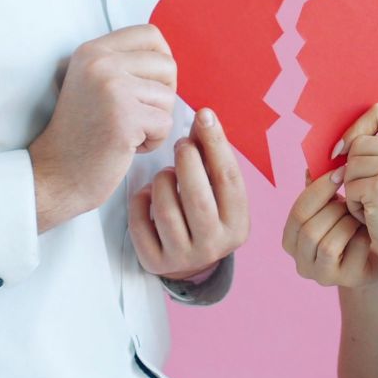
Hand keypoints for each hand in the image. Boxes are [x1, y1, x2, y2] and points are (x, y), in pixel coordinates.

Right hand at [30, 25, 175, 232]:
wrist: (56, 173)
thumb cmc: (82, 133)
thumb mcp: (93, 82)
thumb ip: (123, 63)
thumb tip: (168, 57)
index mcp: (93, 50)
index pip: (150, 34)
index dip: (161, 58)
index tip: (151, 83)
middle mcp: (100, 62)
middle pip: (167, 65)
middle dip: (163, 94)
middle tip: (139, 114)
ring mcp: (112, 88)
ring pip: (169, 97)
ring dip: (156, 121)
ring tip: (127, 132)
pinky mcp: (125, 117)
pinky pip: (166, 124)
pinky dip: (153, 141)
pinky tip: (127, 146)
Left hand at [130, 107, 249, 279]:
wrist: (189, 259)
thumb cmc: (205, 212)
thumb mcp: (217, 190)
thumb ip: (211, 157)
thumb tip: (203, 117)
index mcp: (237, 225)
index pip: (229, 179)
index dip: (216, 144)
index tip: (205, 115)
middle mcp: (213, 246)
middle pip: (198, 198)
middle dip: (187, 162)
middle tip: (181, 144)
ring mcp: (183, 257)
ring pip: (167, 211)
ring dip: (162, 181)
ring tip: (166, 173)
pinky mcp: (155, 262)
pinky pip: (140, 224)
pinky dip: (140, 201)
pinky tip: (147, 194)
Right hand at [281, 166, 377, 289]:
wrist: (376, 256)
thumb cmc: (351, 227)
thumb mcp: (333, 207)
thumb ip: (319, 188)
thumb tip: (311, 164)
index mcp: (291, 239)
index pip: (297, 211)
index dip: (318, 189)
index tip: (339, 172)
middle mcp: (300, 261)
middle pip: (309, 229)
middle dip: (334, 209)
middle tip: (353, 198)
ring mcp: (320, 275)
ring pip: (326, 243)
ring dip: (347, 223)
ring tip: (359, 216)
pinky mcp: (345, 280)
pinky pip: (350, 252)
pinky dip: (361, 236)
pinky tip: (368, 232)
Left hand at [339, 103, 377, 279]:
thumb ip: (377, 151)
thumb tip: (334, 143)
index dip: (356, 127)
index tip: (346, 148)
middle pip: (357, 143)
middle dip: (354, 171)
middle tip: (375, 194)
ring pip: (349, 166)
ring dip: (353, 190)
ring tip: (376, 206)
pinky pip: (348, 187)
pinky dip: (354, 205)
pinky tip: (373, 217)